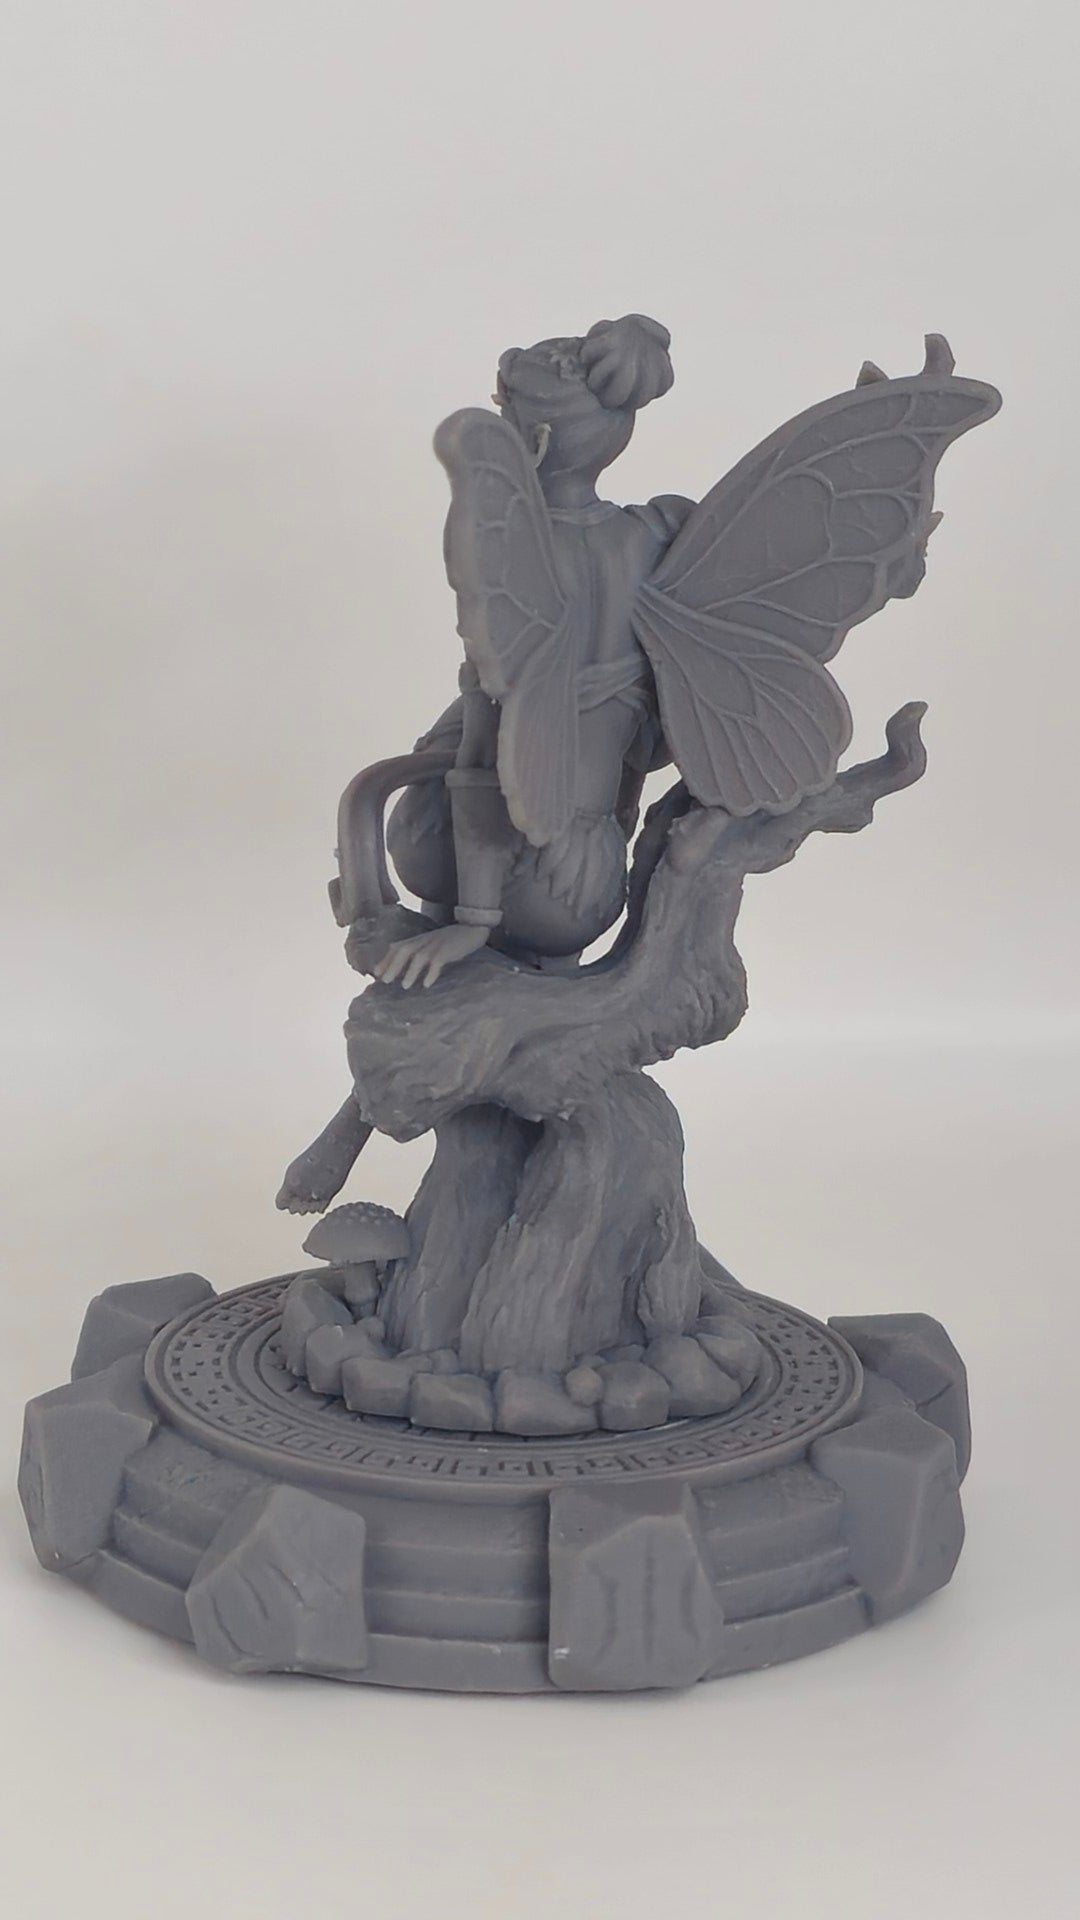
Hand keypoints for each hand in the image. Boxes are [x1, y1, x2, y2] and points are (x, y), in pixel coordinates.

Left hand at [372, 921, 490, 988]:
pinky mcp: (448, 950)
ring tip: (405, 986)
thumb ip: (417, 952)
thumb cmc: (450, 940)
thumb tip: (400, 969)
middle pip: (404, 950)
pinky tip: (427, 984)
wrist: (472, 928)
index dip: (386, 959)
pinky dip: (431, 973)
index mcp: (418, 940)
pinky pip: (438, 961)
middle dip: (393, 965)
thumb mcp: (430, 943)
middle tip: (384, 981)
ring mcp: (436, 945)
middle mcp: (424, 941)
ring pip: (419, 956)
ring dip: (410, 971)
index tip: (375, 973)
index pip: (397, 947)